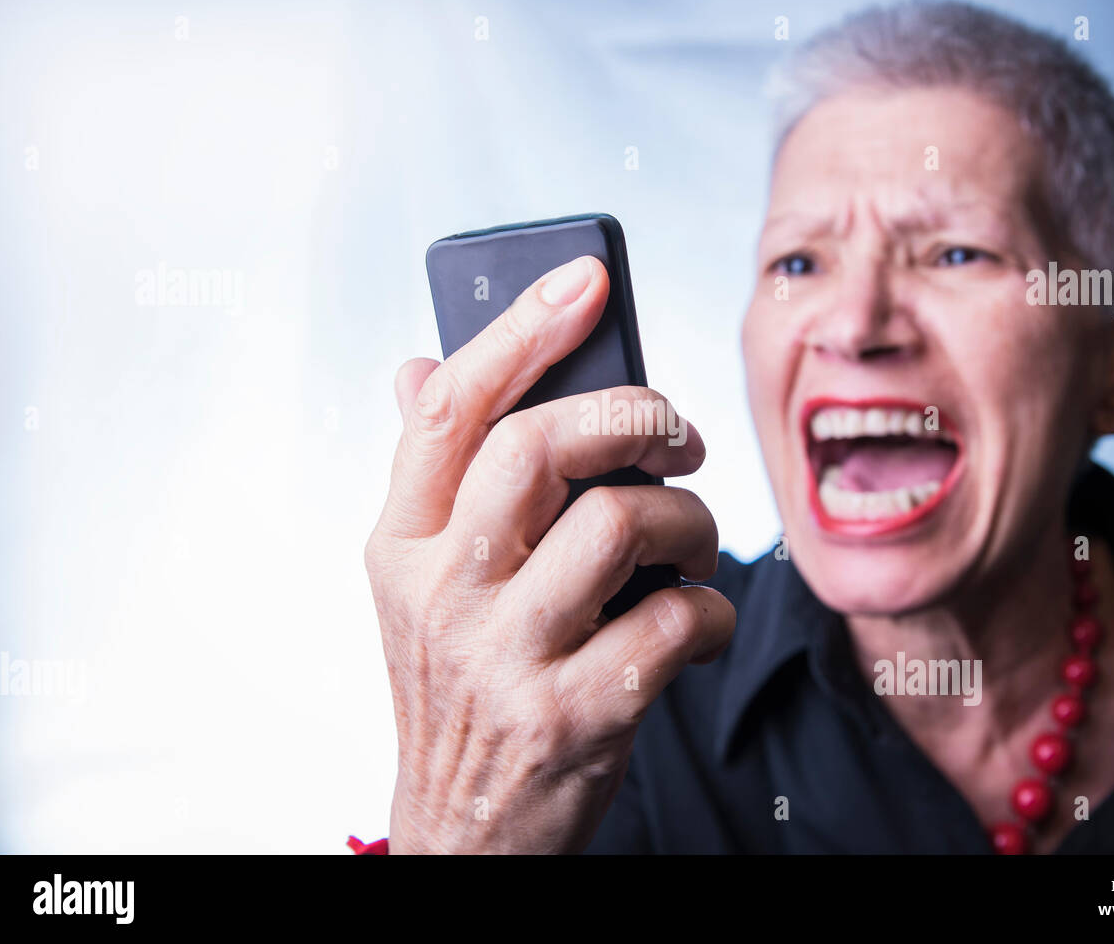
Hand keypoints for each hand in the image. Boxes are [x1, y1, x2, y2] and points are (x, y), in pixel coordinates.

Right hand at [364, 255, 734, 852]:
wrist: (463, 836)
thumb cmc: (460, 688)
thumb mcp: (419, 585)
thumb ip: (432, 476)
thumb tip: (418, 364)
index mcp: (401, 544)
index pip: (448, 410)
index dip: (520, 331)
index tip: (586, 277)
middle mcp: (442, 593)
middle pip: (540, 448)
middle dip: (634, 415)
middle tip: (677, 436)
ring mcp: (506, 658)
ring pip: (622, 525)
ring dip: (688, 518)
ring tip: (694, 537)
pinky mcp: (574, 716)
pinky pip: (675, 621)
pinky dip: (712, 609)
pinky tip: (700, 623)